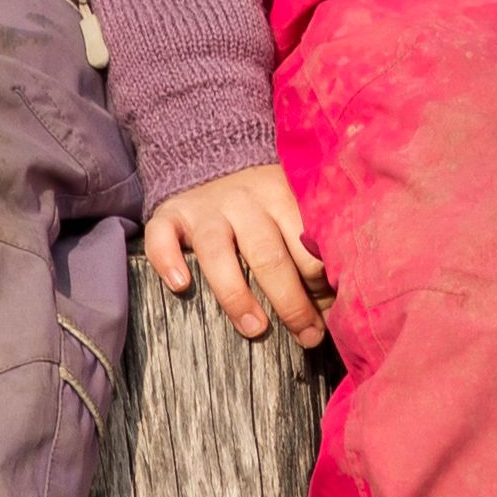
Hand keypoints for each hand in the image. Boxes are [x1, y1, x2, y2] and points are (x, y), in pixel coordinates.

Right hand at [156, 160, 333, 345]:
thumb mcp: (291, 215)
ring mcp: (205, 208)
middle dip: (290, 300)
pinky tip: (181, 287)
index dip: (321, 285)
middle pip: (268, 254)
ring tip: (255, 329)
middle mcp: (245, 200)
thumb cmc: (263, 207)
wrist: (212, 160)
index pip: (306, 245)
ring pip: (218, 251)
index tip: (329, 319)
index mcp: (283, 197)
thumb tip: (334, 309)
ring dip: (236, 293)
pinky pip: (162, 237)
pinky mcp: (169, 214)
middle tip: (306, 336)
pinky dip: (169, 261)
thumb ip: (309, 252)